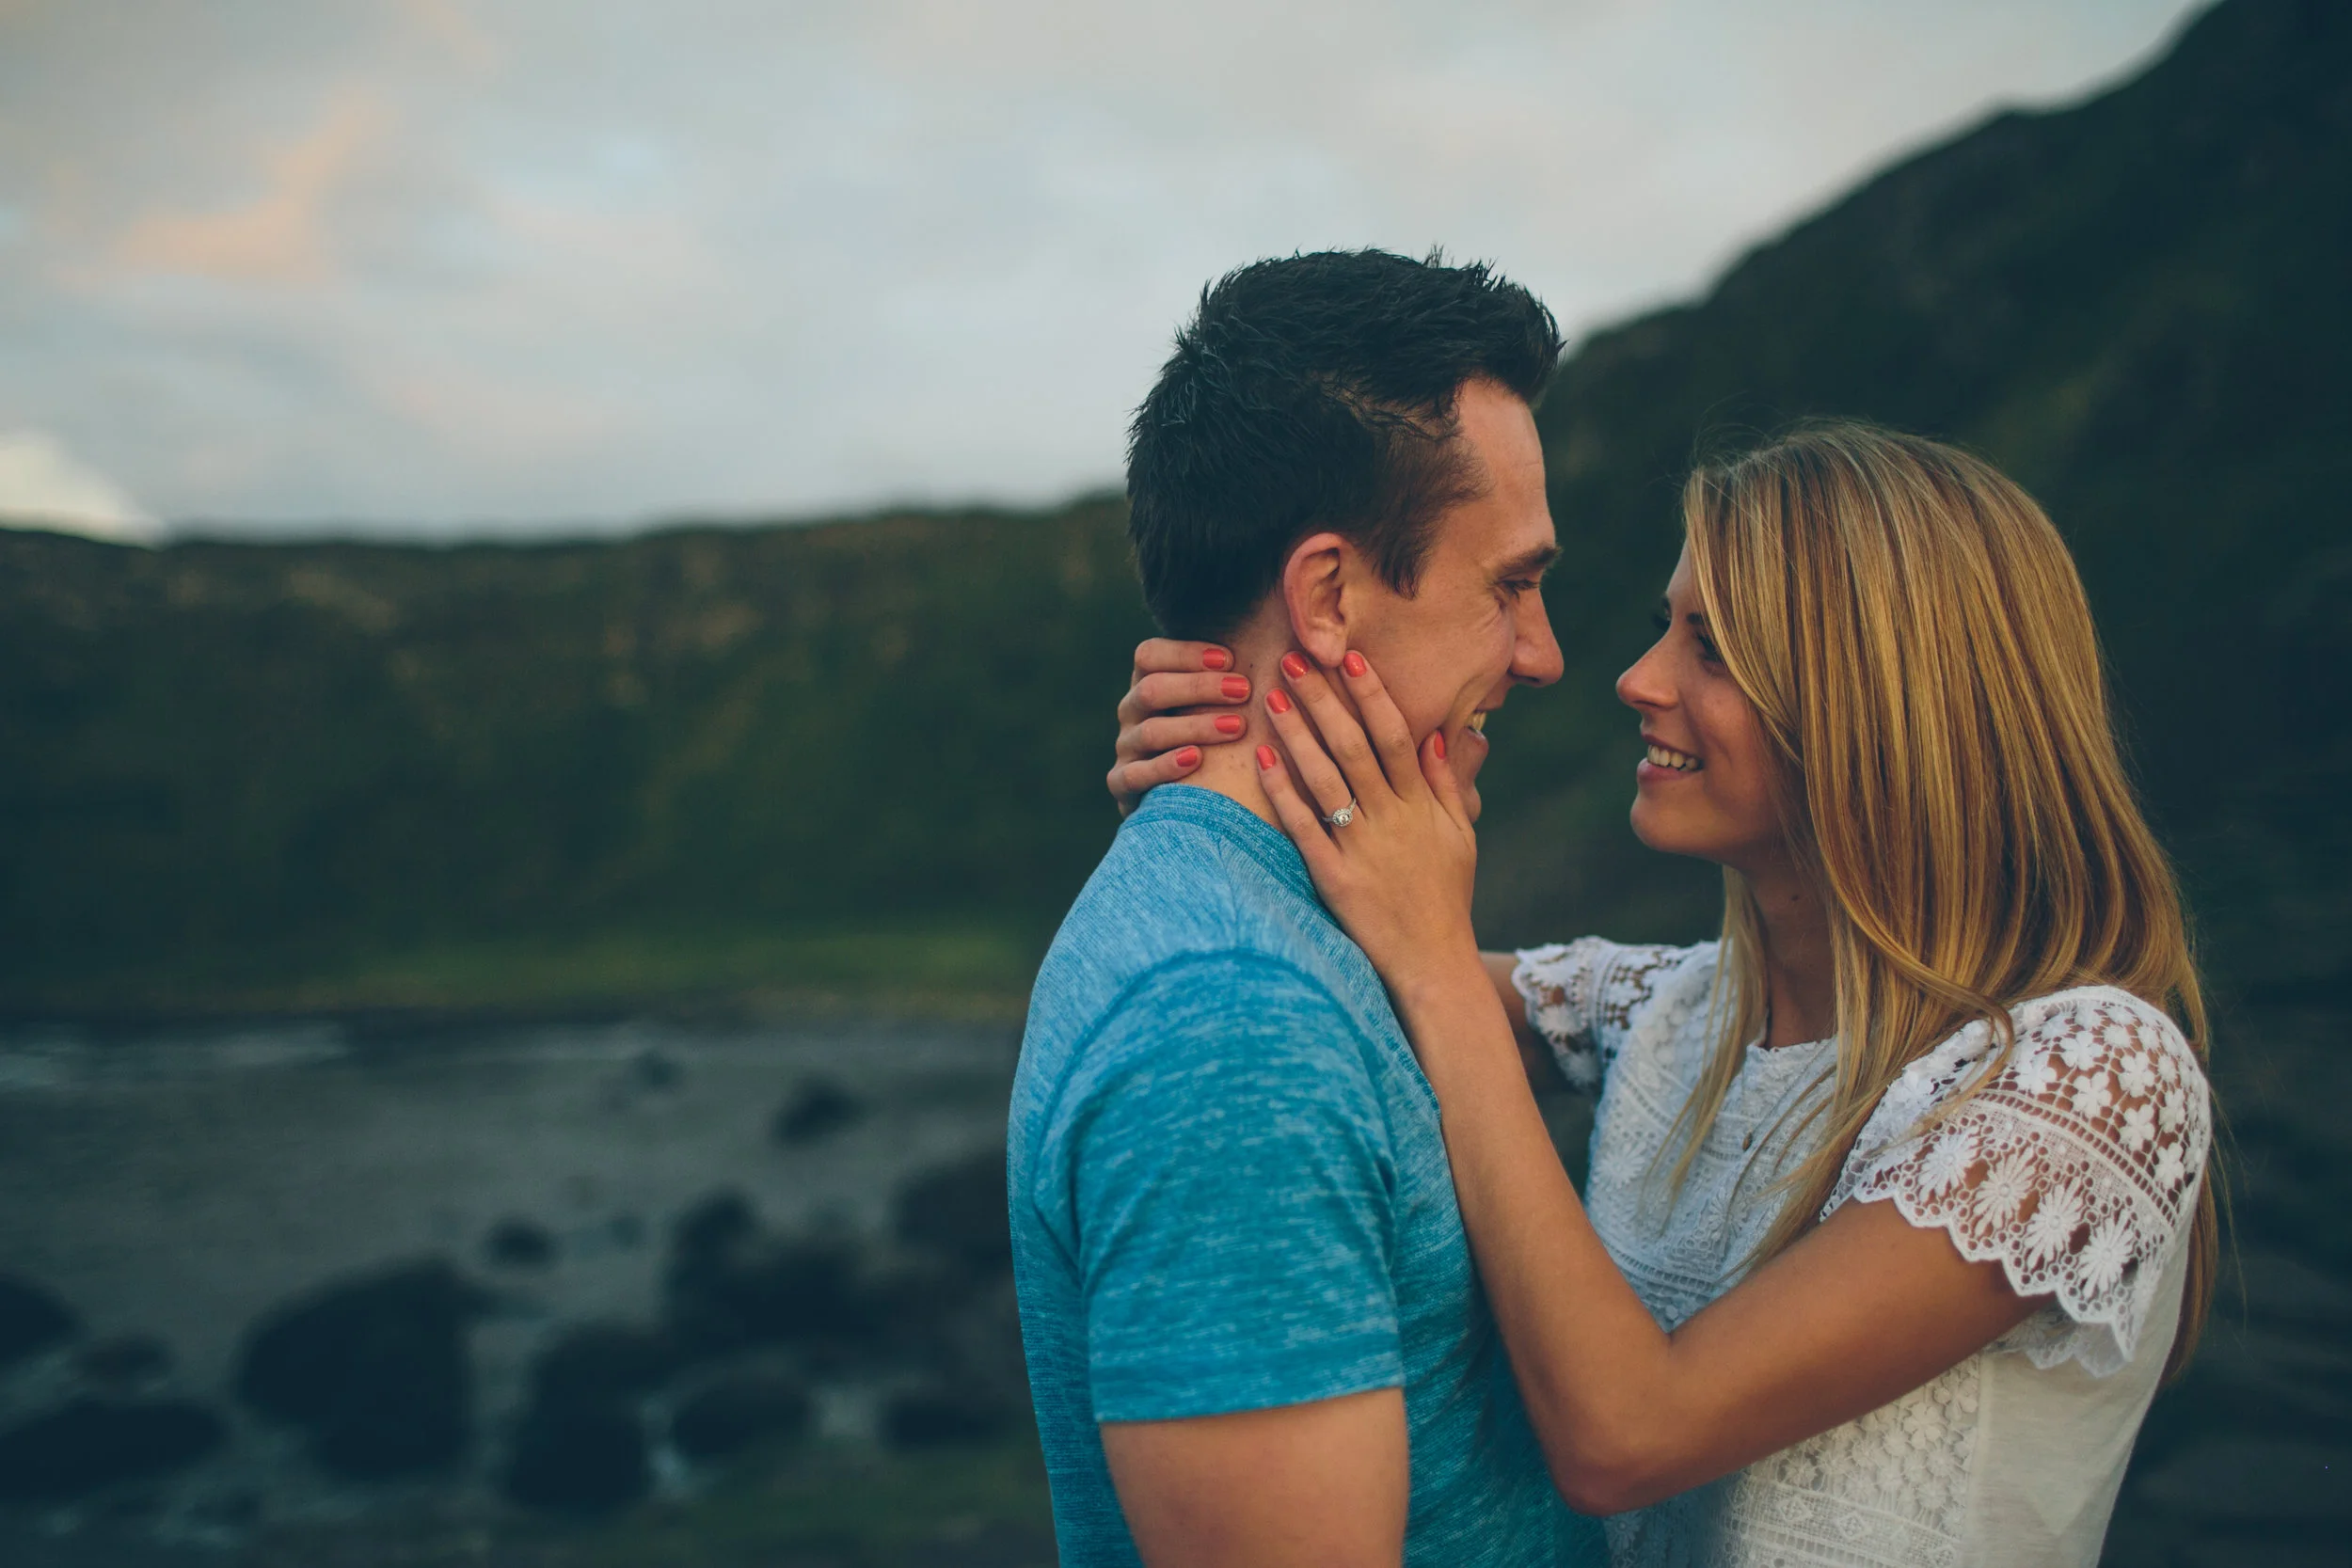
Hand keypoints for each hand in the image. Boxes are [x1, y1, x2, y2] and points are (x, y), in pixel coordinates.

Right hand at [1107, 638, 1251, 816]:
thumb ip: (1234, 670)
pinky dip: (1165, 766)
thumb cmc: (1217, 733)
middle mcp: (1131, 712)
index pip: (1149, 655)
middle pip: (1151, 690)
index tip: (1230, 659)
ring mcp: (1127, 748)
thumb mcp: (1218, 698)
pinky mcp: (1123, 784)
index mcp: (1146, 681)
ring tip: (1236, 727)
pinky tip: (1196, 759)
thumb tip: (1280, 645)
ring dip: (1195, 726)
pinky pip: (1135, 774)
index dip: (1186, 653)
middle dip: (1199, 687)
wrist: (1189, 798)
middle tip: (1244, 691)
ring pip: (1151, 732)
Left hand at [1254, 651, 1483, 997]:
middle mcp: (1392, 820)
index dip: (1372, 695)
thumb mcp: (1460, 837)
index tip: (1350, 658)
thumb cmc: (1445, 899)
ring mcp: (1362, 848)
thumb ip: (1445, 785)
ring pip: (1325, 779)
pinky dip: (1283, 791)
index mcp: (1422, 805)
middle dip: (1322, 699)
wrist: (1433, 964)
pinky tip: (1261, 758)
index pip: (1396, 736)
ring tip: (1270, 695)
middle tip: (1293, 659)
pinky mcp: (1335, 878)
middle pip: (1353, 746)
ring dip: (1296, 733)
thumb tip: (1439, 734)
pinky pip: (1304, 826)